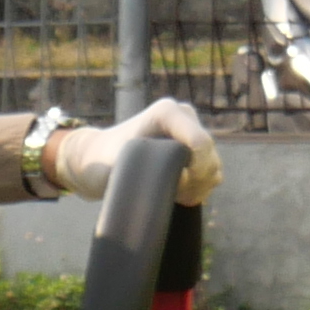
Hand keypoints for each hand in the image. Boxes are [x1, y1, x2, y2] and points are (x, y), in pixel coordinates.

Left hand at [49, 95, 224, 205]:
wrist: (96, 161)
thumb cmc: (100, 162)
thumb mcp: (117, 167)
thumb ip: (146, 172)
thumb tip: (179, 183)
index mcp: (167, 112)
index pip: (199, 142)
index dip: (197, 170)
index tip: (179, 188)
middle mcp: (184, 117)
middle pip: (209, 154)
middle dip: (197, 180)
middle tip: (174, 197)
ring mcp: (190, 131)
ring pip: (213, 163)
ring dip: (200, 185)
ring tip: (175, 197)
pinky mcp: (193, 148)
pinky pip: (211, 170)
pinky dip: (202, 187)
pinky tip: (182, 197)